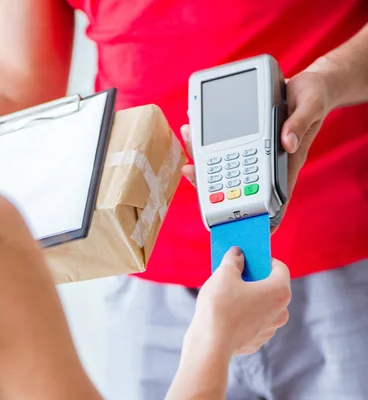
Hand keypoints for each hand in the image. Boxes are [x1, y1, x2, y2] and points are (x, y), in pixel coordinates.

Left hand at [181, 71, 332, 229]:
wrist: (309, 85)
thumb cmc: (315, 98)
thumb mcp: (310, 106)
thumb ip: (300, 124)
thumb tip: (287, 142)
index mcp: (284, 162)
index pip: (270, 196)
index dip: (256, 215)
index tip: (238, 227)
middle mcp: (266, 160)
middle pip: (235, 181)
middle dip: (210, 181)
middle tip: (189, 170)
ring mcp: (254, 150)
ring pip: (224, 162)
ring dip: (203, 155)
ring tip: (187, 138)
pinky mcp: (246, 137)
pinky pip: (223, 143)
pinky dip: (207, 137)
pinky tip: (194, 126)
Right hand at [185, 247, 290, 355]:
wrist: (211, 343)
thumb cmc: (220, 306)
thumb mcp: (224, 274)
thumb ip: (233, 260)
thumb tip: (237, 254)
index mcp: (279, 291)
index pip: (280, 267)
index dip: (264, 259)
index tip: (248, 258)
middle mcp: (281, 311)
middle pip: (272, 287)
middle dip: (255, 278)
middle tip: (236, 274)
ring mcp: (270, 328)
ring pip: (263, 305)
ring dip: (249, 297)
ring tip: (228, 293)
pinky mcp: (257, 339)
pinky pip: (253, 320)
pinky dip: (243, 314)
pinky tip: (226, 311)